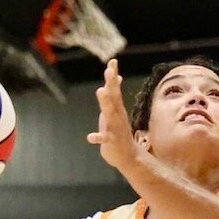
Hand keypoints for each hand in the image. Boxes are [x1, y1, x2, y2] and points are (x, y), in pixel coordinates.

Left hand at [86, 59, 139, 174]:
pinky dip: (97, 138)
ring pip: (110, 114)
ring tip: (100, 91)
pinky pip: (104, 139)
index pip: (115, 89)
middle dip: (111, 84)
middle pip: (114, 98)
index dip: (113, 76)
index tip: (112, 61)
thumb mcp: (117, 111)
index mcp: (117, 109)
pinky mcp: (111, 142)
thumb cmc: (119, 132)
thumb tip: (117, 77)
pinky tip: (90, 137)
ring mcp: (115, 128)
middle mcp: (117, 116)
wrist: (128, 157)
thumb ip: (115, 95)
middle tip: (109, 70)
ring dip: (105, 103)